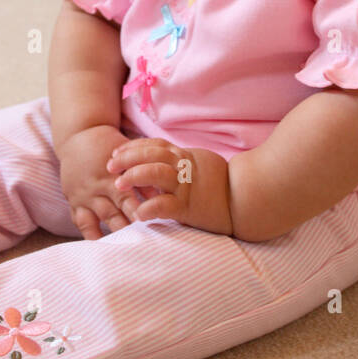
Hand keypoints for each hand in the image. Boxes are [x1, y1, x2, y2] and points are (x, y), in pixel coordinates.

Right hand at [57, 125, 138, 240]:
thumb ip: (141, 176)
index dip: (137, 211)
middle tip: (140, 243)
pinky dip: (89, 234)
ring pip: (97, 219)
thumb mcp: (126, 155)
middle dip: (126, 228)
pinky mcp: (73, 201)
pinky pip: (80, 221)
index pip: (125, 197)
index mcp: (111, 176)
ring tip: (123, 247)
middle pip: (112, 213)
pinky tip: (100, 246)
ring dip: (110, 233)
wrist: (78, 136)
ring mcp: (83, 196)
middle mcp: (96, 188)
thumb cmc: (108, 145)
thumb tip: (159, 194)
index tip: (147, 224)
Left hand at [106, 138, 232, 235]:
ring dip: (134, 176)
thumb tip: (165, 157)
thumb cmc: (224, 184)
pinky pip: (166, 206)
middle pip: (152, 155)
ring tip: (119, 184)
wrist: (247, 201)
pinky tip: (139, 213)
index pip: (155, 145)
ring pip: (157, 174)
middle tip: (110, 165)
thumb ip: (184, 160)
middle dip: (127, 158)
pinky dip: (150, 207)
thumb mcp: (203, 163)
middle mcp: (185, 168)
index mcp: (186, 157)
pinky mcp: (189, 208)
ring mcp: (187, 187)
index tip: (116, 151)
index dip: (133, 146)